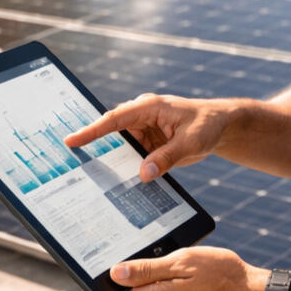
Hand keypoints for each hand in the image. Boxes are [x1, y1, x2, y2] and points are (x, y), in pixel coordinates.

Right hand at [64, 93, 230, 180]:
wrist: (220, 126)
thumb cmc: (207, 125)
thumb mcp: (191, 142)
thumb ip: (168, 157)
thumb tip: (143, 174)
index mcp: (149, 107)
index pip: (115, 119)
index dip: (92, 130)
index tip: (71, 140)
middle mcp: (141, 116)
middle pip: (111, 133)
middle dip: (92, 146)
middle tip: (71, 163)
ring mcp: (142, 130)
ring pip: (119, 147)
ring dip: (110, 160)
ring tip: (89, 177)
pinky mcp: (146, 143)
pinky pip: (130, 156)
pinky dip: (124, 167)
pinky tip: (116, 182)